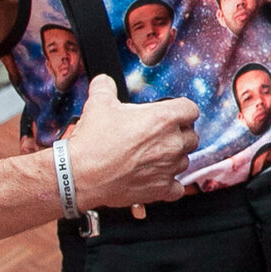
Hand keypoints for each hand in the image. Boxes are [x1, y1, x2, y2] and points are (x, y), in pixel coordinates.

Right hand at [61, 75, 198, 208]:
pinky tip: (156, 178)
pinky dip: (169, 184)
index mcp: (163, 119)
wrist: (79, 174)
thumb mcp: (98, 104)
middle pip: (191, 136)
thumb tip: (105, 82)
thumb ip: (106, 87)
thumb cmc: (92, 142)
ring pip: (184, 160)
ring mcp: (168, 168)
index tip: (174, 113)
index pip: (191, 109)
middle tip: (159, 136)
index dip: (181, 110)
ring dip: (173, 158)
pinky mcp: (161, 189)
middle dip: (178, 134)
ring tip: (153, 156)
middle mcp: (171, 143)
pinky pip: (177, 188)